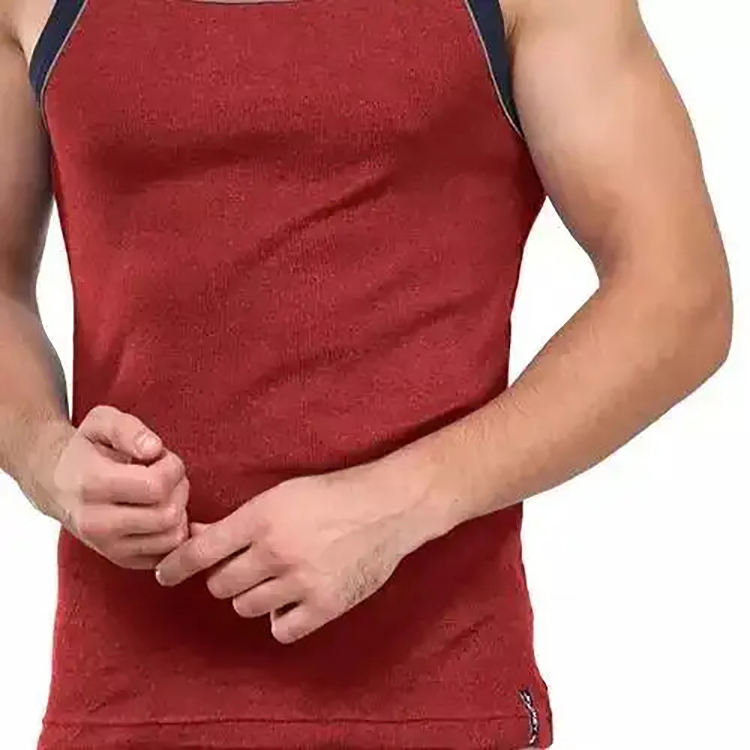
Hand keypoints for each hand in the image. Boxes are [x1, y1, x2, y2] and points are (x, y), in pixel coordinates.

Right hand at [38, 405, 189, 568]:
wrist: (54, 482)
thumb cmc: (84, 449)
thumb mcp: (101, 421)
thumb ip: (128, 429)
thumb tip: (153, 449)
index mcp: (92, 485)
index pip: (156, 486)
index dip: (172, 467)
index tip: (162, 457)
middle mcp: (97, 523)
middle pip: (168, 514)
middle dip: (179, 488)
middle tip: (167, 474)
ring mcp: (108, 547)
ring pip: (172, 538)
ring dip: (179, 511)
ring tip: (163, 493)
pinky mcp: (120, 560)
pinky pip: (167, 554)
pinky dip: (173, 532)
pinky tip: (160, 511)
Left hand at [155, 461, 431, 642]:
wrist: (387, 506)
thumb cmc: (333, 494)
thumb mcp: (282, 495)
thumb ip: (238, 521)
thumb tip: (196, 534)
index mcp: (262, 519)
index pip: (201, 552)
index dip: (175, 566)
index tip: (165, 574)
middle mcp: (276, 552)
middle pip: (220, 585)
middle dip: (225, 576)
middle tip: (243, 566)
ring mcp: (301, 582)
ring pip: (246, 607)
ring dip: (252, 595)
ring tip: (273, 579)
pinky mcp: (325, 605)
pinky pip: (281, 629)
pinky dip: (280, 618)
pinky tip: (291, 600)